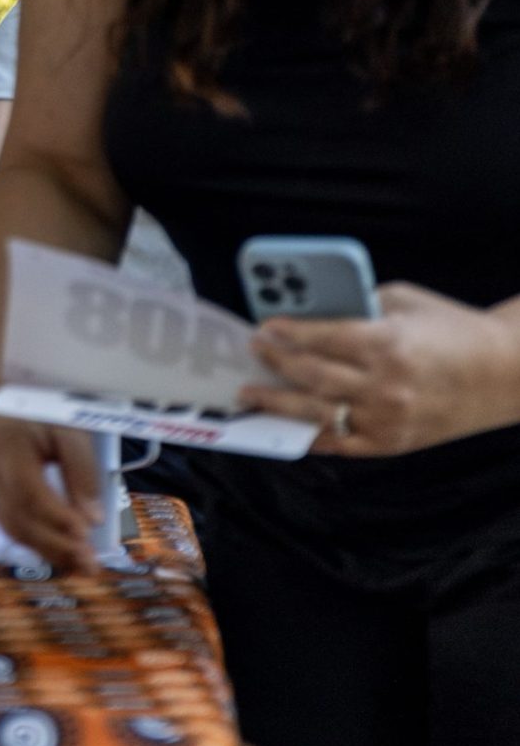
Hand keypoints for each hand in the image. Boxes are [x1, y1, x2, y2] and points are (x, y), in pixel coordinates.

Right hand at [0, 414, 102, 573]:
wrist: (6, 397)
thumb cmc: (41, 409)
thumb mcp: (70, 430)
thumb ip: (82, 473)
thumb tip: (92, 520)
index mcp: (6, 449)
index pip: (29, 493)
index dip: (57, 519)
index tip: (87, 538)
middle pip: (18, 519)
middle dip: (56, 547)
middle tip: (90, 566)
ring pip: (11, 527)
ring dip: (47, 550)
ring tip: (80, 566)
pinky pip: (8, 522)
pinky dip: (36, 539)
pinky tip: (59, 550)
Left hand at [238, 284, 519, 456]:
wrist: (506, 373)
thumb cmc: (453, 329)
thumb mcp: (403, 301)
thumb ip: (355, 306)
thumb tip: (306, 311)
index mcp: (386, 344)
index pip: (319, 338)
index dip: (285, 333)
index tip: (262, 327)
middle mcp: (383, 386)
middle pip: (310, 376)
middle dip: (275, 362)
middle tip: (254, 351)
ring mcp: (386, 419)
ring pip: (316, 413)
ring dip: (277, 403)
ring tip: (250, 394)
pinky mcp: (392, 443)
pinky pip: (340, 444)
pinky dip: (309, 435)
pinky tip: (286, 426)